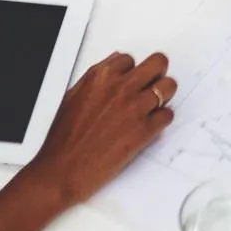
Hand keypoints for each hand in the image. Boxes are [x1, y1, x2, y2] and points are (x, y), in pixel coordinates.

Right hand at [12, 52, 174, 206]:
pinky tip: (151, 125)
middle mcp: (120, 88)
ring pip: (169, 87)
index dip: (131, 71)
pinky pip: (168, 115)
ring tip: (154, 106)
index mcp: (100, 77)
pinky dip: (163, 119)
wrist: (62, 171)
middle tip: (153, 85)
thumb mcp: (72, 98)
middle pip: (158, 63)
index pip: (130, 58)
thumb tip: (114, 65)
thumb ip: (96, 79)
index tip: (130, 80)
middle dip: (157, 73)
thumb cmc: (63, 140)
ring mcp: (134, 108)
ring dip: (164, 96)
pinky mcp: (144, 131)